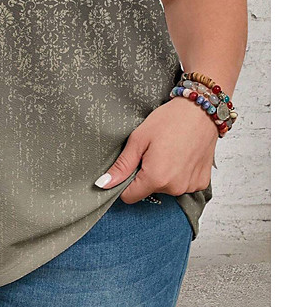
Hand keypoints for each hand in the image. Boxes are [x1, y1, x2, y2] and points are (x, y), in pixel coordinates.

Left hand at [95, 97, 216, 202]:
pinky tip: (181, 155)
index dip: (125, 182)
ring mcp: (190, 186)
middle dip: (145, 175)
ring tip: (168, 151)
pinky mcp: (202, 182)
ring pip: (166, 188)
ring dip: (163, 175)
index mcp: (156, 178)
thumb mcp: (139, 139)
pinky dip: (179, 173)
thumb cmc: (170, 120)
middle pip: (148, 191)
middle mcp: (175, 188)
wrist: (201, 110)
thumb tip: (103, 184)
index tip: (131, 166)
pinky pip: (182, 184)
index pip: (129, 196)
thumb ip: (122, 165)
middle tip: (152, 152)